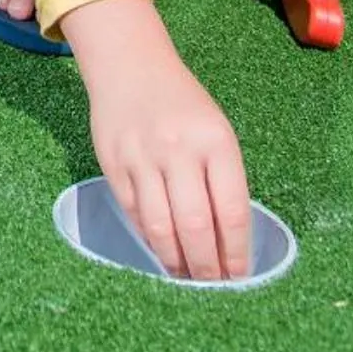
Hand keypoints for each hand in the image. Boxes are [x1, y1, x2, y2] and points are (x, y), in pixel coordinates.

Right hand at [61, 0, 254, 280]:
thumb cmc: (182, 103)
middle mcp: (178, 149)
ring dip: (175, 261)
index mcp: (215, 139)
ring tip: (186, 279)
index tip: (239, 276)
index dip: (235, 251)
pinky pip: (134, 215)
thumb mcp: (216, 130)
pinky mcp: (113, 164)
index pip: (230, 210)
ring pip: (159, 227)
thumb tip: (225, 241)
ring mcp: (142, 157)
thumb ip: (221, 179)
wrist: (129, 64)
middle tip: (213, 287)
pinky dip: (149, 239)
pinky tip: (161, 251)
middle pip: (194, 225)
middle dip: (206, 267)